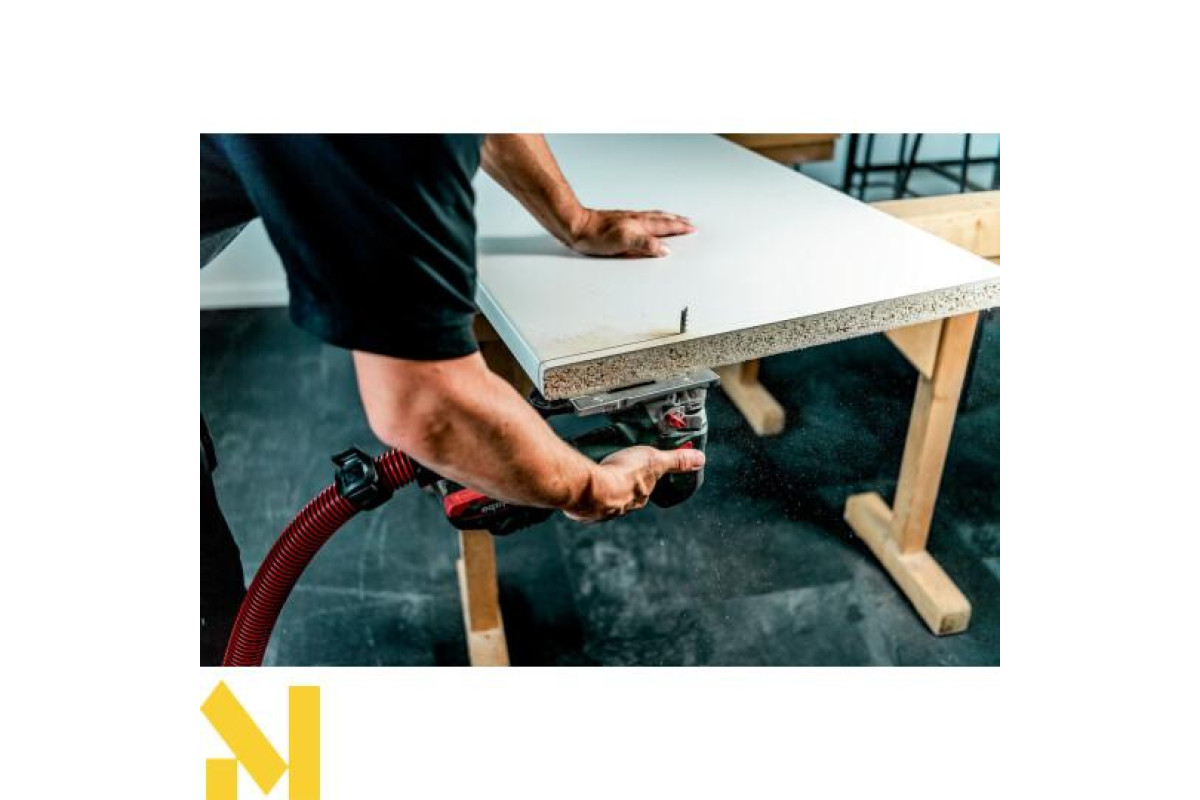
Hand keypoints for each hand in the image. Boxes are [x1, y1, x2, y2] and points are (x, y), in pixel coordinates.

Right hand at [564, 445, 705, 522]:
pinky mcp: (583, 508)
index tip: (635, 468)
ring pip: (604, 497)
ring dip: (601, 487)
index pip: (644, 488)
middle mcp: (622, 506)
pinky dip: (585, 492)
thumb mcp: (655, 460)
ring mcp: (602, 509)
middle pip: (624, 494)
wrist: (591, 488)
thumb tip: (699, 459)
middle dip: (620, 482)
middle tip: (615, 467)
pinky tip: (582, 483)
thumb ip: (676, 460)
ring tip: (597, 472)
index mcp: (639, 496)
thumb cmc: (622, 475)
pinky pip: (585, 500)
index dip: (641, 478)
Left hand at [568, 208, 695, 257]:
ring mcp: (628, 219)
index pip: (665, 226)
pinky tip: (645, 222)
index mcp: (640, 224)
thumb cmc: (596, 235)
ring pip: (653, 217)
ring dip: (665, 219)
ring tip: (673, 219)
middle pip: (662, 219)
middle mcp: (636, 220)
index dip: (679, 228)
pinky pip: (642, 219)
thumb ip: (646, 244)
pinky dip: (651, 219)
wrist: (576, 226)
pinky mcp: (619, 222)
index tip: (691, 229)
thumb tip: (665, 249)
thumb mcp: (624, 242)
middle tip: (688, 223)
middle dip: (676, 222)